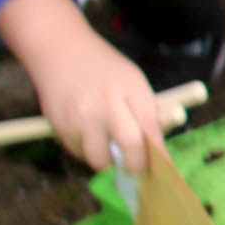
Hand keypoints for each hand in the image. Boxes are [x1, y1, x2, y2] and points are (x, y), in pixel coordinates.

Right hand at [0, 0, 174, 174]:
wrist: (59, 51)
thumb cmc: (104, 70)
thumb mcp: (132, 81)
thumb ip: (146, 113)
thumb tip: (157, 155)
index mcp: (131, 88)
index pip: (151, 128)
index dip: (160, 156)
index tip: (166, 174)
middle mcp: (107, 102)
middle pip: (130, 146)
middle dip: (136, 166)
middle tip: (136, 172)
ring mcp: (82, 115)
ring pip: (100, 158)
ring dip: (107, 161)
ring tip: (106, 144)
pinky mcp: (61, 126)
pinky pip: (79, 152)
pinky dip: (87, 151)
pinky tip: (86, 132)